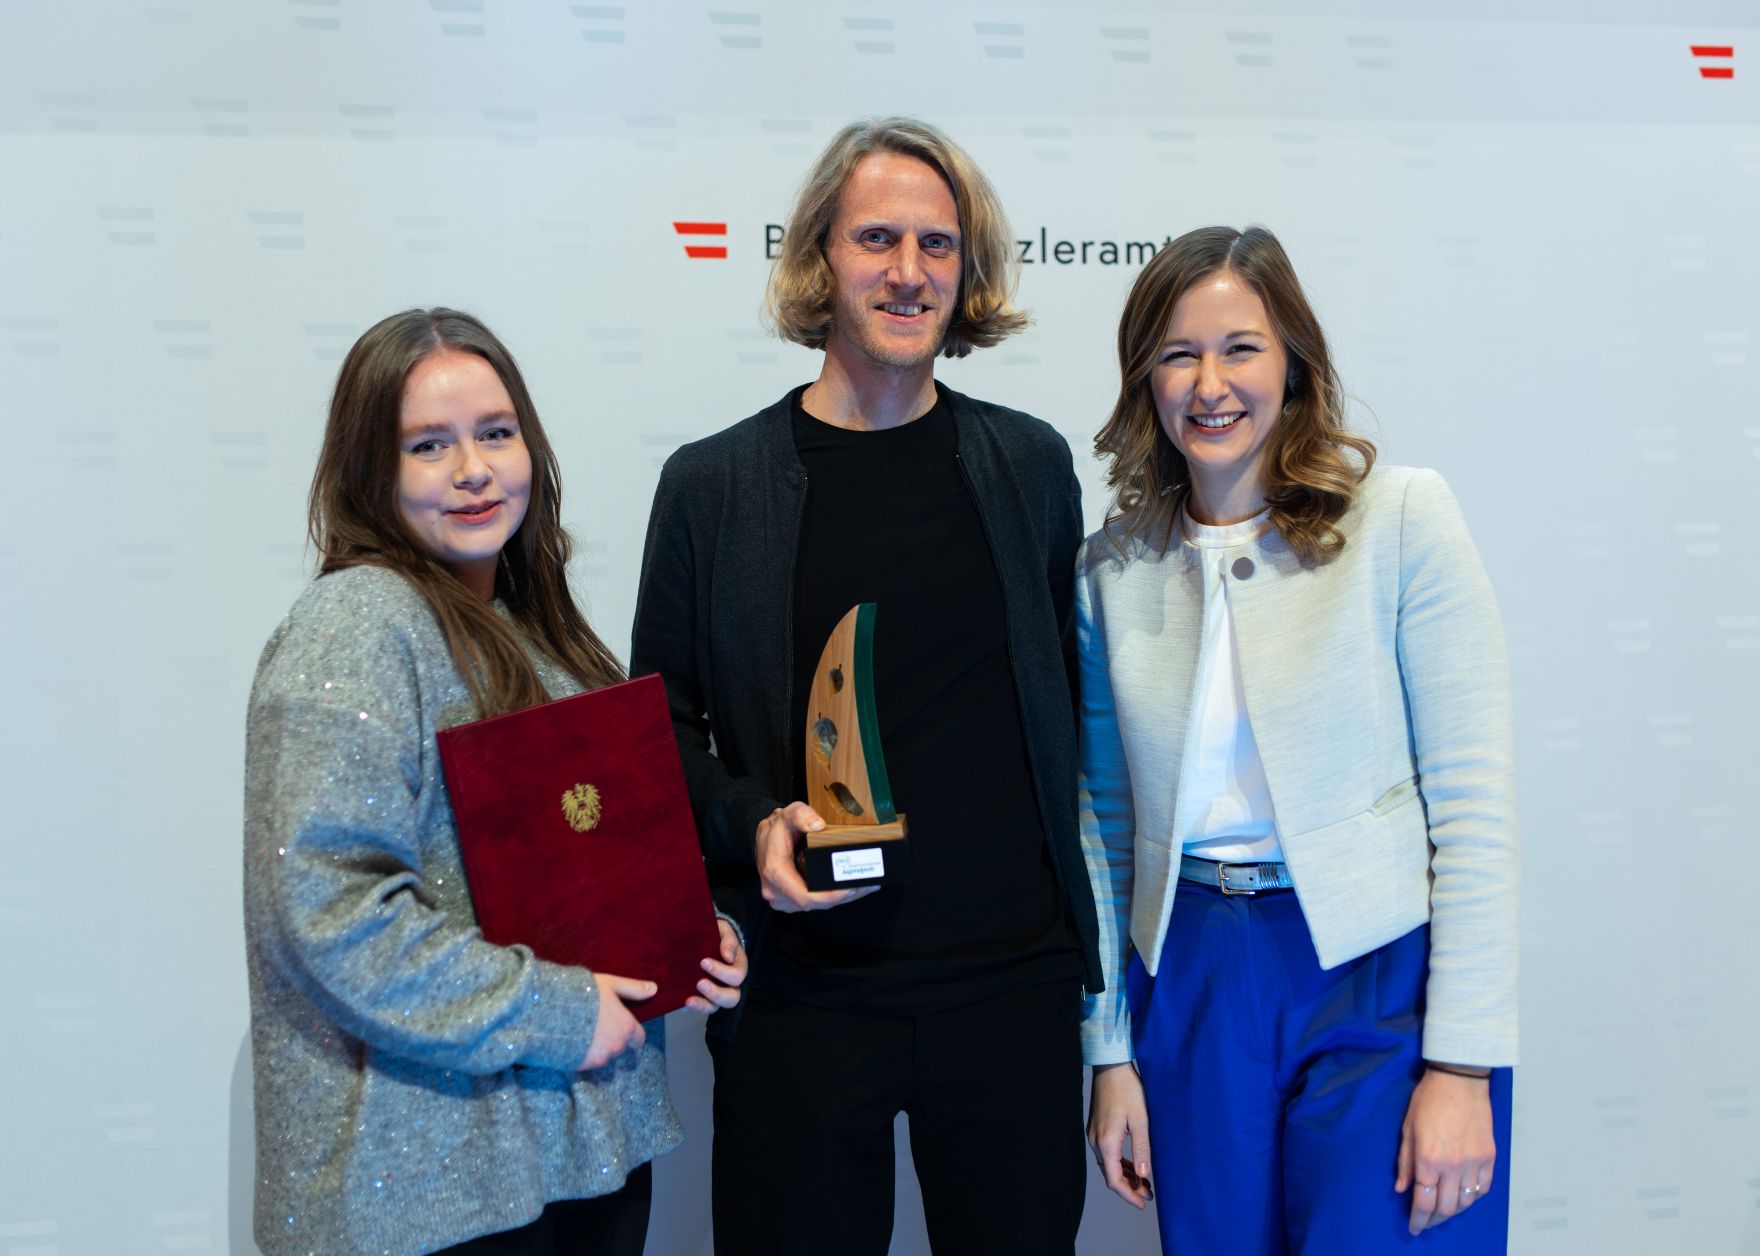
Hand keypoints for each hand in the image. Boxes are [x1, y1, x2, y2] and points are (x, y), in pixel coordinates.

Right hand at [580, 973, 654, 1069]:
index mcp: (626, 1027)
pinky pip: (586, 1062)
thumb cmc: (583, 993)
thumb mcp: (610, 984)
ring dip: (596, 1047)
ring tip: (581, 1031)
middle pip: (619, 1046)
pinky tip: (572, 1040)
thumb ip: (633, 989)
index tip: (624, 1028)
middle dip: (611, 1038)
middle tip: (595, 1024)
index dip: (632, 1034)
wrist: (551, 1011)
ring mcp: (599, 1058)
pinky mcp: (581, 1066)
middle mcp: (616, 1046)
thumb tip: (654, 989)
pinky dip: (582, 1054)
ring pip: (603, 1055)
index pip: (638, 1038)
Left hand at [685, 918, 747, 1012]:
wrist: (702, 938)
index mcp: (738, 967)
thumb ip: (729, 940)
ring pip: (716, 1007)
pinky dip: (692, 1007)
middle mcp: (730, 984)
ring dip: (704, 1004)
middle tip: (699, 983)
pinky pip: (700, 1008)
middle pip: (732, 998)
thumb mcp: (723, 931)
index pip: (737, 975)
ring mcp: (716, 994)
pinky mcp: (702, 998)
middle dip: (716, 992)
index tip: (703, 962)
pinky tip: (682, 1002)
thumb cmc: (717, 935)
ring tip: (689, 1000)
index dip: (722, 972)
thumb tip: (728, 956)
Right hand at [754, 802, 878, 912]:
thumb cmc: (779, 828)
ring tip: (865, 885)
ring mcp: (782, 899)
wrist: (765, 837)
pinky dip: (834, 897)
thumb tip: (817, 825)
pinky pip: (815, 904)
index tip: (852, 887)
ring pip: (818, 906)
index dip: (832, 896)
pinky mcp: (790, 901)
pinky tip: (851, 888)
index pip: (806, 896)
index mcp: (775, 872)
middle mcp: (776, 891)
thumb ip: (802, 815)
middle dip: (844, 896)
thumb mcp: (789, 813)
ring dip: (842, 898)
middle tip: (868, 884)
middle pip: (817, 904)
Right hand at [1088, 1063, 1153, 1208]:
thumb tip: (1144, 1176)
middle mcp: (1096, 1142)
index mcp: (1106, 1143)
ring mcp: (1094, 1135)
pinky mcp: (1097, 1129)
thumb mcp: (1141, 1120)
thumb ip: (1142, 1150)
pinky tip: (1134, 1165)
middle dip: (1129, 1187)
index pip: (1114, 1180)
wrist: (1111, 1067)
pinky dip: (1121, 1163)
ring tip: (1145, 1183)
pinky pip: (1107, 1154)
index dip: (1128, 1195)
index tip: (1142, 1204)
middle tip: (1149, 1195)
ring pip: (1109, 1165)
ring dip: (1126, 1176)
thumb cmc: (1127, 1090)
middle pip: (1110, 1175)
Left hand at [1395, 1067, 1495, 1234]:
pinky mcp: (1489, 1157)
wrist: (1459, 1081)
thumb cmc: (1429, 1100)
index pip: (1423, 1201)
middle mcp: (1452, 1166)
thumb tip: (1402, 1188)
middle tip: (1426, 1221)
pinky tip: (1464, 1196)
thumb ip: (1405, 1162)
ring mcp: (1474, 1163)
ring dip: (1453, 1212)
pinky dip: (1473, 1198)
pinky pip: (1483, 1188)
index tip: (1414, 1227)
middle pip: (1446, 1208)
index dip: (1418, 1219)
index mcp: (1428, 1159)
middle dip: (1434, 1219)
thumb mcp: (1408, 1128)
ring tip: (1443, 1211)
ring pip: (1466, 1203)